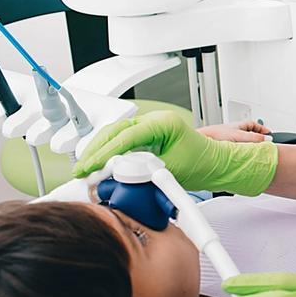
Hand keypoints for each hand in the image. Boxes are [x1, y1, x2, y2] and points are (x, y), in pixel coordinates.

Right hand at [72, 110, 277, 194]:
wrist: (214, 164)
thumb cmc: (202, 164)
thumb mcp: (173, 171)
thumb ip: (145, 172)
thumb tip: (119, 176)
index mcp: (163, 123)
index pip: (126, 136)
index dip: (105, 152)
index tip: (90, 166)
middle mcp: (154, 120)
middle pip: (115, 131)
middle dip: (95, 150)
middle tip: (81, 170)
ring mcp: (149, 126)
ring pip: (115, 133)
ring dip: (98, 150)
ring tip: (85, 168)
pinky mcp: (146, 136)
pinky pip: (122, 140)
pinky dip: (108, 152)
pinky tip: (98, 164)